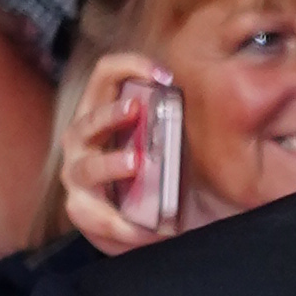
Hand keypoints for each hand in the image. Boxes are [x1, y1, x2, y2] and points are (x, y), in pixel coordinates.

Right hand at [57, 57, 181, 256]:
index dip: (129, 66)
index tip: (165, 76)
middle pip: (89, 119)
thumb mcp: (176, 146)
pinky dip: (125, 225)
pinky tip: (150, 230)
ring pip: (89, 167)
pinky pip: (97, 217)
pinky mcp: (81, 210)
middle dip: (111, 114)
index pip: (105, 75)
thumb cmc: (164, 177)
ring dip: (112, 164)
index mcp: (102, 112)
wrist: (160, 228)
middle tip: (137, 110)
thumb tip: (218, 98)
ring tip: (135, 164)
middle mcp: (82, 140)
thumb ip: (179, 122)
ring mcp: (78, 175)